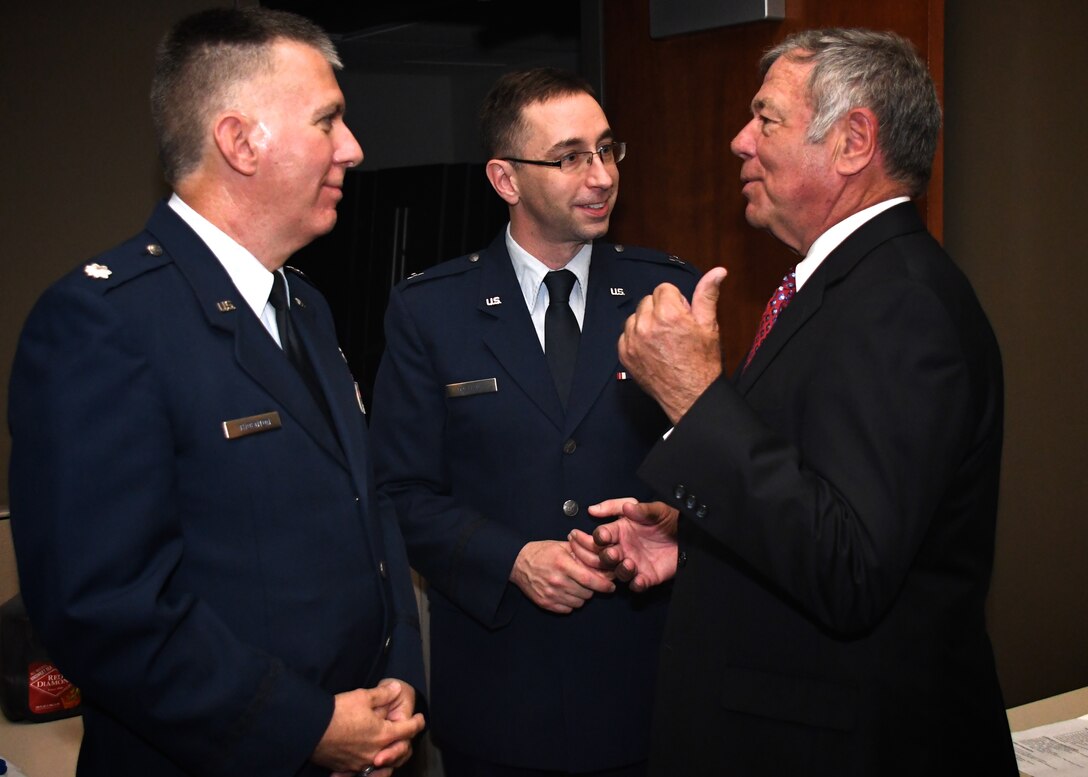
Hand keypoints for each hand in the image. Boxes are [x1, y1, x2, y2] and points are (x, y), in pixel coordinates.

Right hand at [314, 681, 424, 773]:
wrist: (310, 729)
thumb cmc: (338, 713)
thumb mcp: (363, 696)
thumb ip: (384, 694)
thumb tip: (397, 688)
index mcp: (383, 735)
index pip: (408, 730)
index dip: (417, 722)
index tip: (420, 718)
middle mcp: (375, 753)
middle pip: (399, 751)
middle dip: (405, 741)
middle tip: (405, 732)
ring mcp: (361, 763)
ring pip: (383, 762)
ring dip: (389, 754)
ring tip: (388, 745)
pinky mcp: (346, 767)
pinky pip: (364, 769)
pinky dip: (370, 764)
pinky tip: (368, 757)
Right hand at [510, 539, 615, 613]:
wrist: (517, 563)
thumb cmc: (541, 552)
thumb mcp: (562, 546)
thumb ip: (582, 553)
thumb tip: (602, 560)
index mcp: (563, 564)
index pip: (590, 580)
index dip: (604, 585)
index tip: (611, 587)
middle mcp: (558, 581)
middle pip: (587, 593)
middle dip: (592, 589)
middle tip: (589, 582)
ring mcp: (551, 594)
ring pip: (579, 602)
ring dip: (582, 596)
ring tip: (575, 586)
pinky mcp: (546, 603)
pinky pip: (568, 609)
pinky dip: (571, 603)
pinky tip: (566, 593)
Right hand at [573, 498, 680, 591]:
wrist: (688, 536)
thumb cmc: (669, 519)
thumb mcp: (657, 509)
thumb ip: (641, 509)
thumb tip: (627, 507)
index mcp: (621, 530)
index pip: (602, 534)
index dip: (600, 536)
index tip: (603, 536)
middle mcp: (624, 548)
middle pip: (604, 556)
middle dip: (606, 556)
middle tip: (613, 553)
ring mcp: (634, 563)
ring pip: (618, 572)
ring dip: (621, 570)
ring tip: (630, 564)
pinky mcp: (647, 576)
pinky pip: (636, 584)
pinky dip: (636, 584)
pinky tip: (640, 579)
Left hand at [619, 268, 727, 423]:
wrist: (691, 395)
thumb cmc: (702, 363)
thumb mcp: (709, 325)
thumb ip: (707, 294)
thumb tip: (717, 272)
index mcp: (668, 314)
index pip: (664, 288)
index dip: (676, 301)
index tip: (682, 315)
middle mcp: (647, 325)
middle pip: (648, 300)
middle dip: (661, 309)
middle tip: (674, 328)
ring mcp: (633, 341)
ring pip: (635, 316)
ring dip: (647, 322)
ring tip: (663, 339)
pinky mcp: (625, 354)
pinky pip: (626, 334)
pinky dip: (636, 338)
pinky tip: (652, 348)